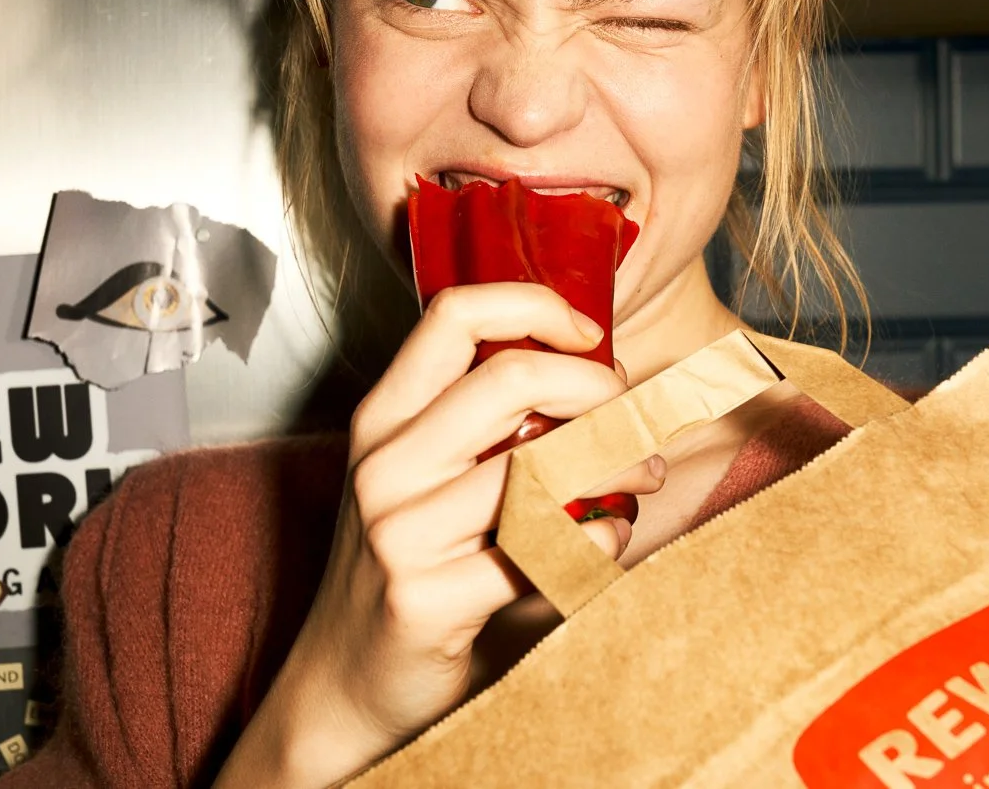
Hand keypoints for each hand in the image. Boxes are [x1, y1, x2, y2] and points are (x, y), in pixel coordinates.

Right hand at [215, 283, 664, 786]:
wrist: (348, 682)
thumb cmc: (408, 564)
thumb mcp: (423, 474)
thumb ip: (485, 420)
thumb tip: (597, 368)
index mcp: (382, 418)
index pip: (454, 315)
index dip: (534, 306)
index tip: (589, 335)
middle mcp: (384, 464)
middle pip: (512, 378)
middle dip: (598, 389)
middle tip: (635, 417)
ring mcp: (400, 532)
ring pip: (541, 466)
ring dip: (617, 466)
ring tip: (640, 478)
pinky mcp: (429, 599)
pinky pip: (546, 550)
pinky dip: (600, 539)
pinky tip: (607, 539)